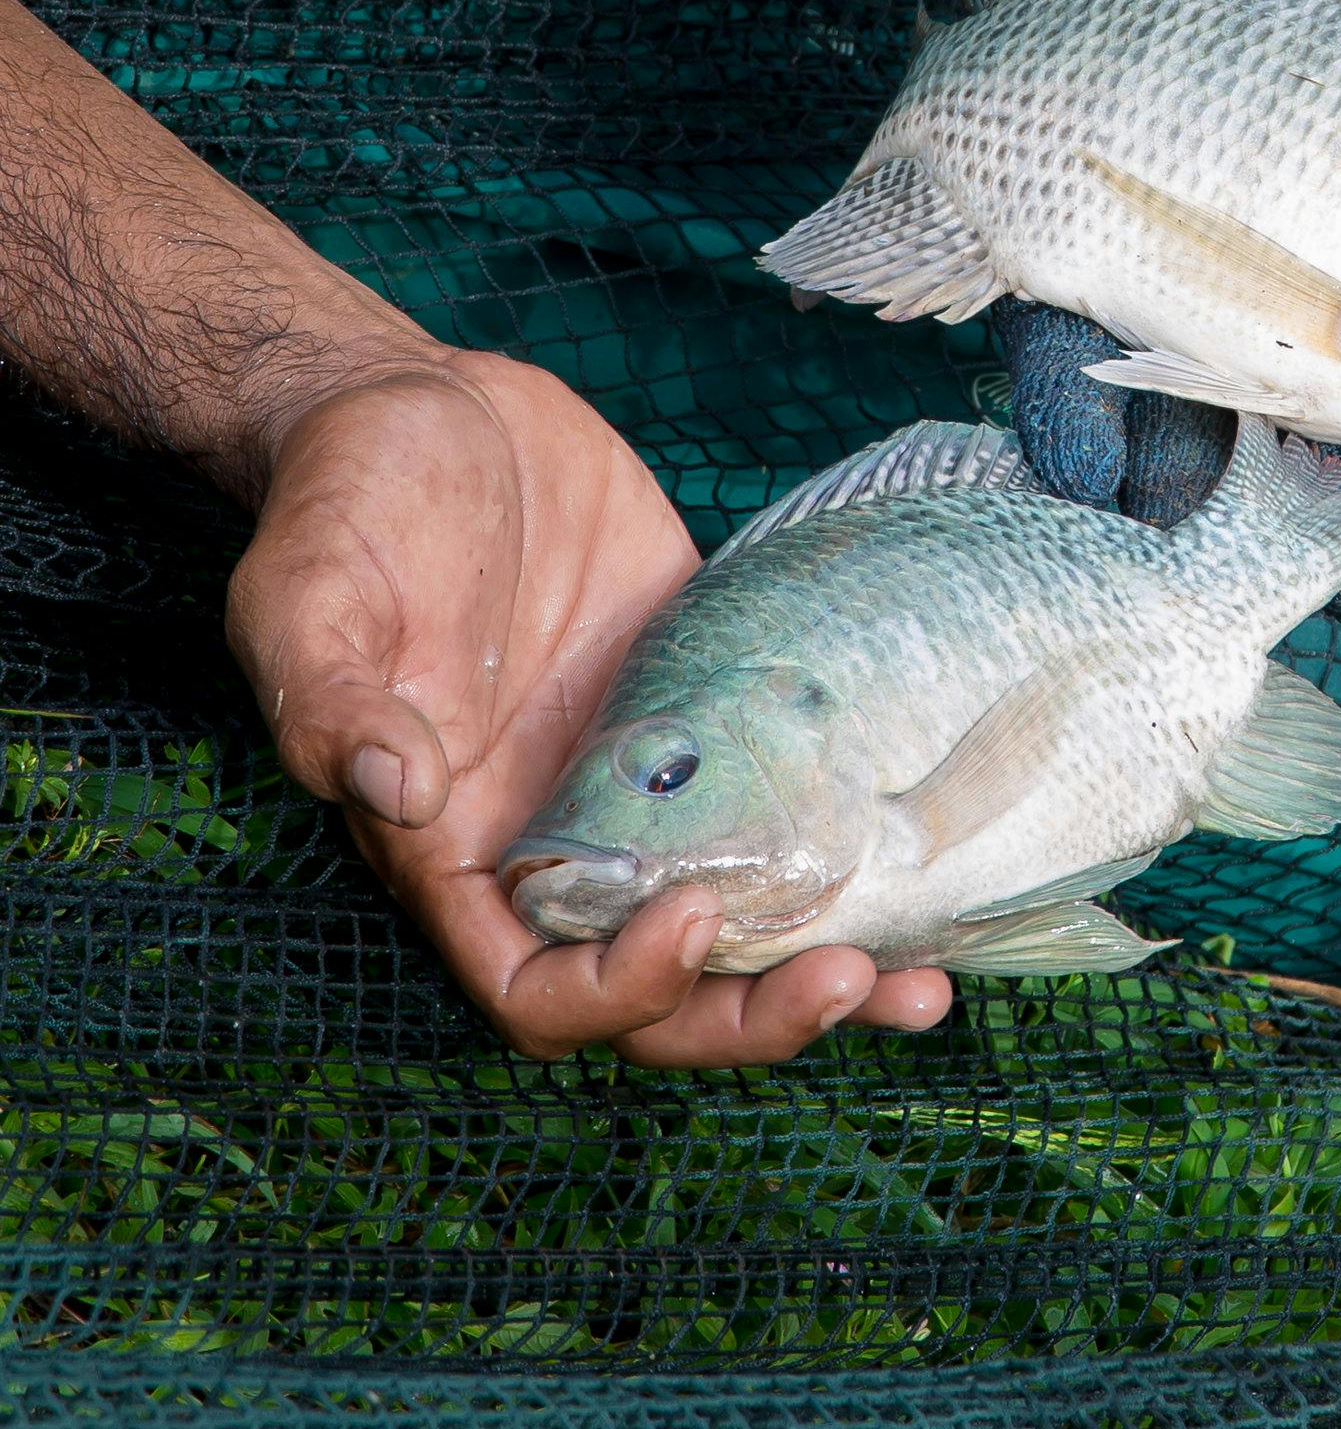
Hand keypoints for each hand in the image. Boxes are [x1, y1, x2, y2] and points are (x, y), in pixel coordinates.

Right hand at [224, 347, 955, 1063]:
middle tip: (863, 980)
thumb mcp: (305, 590)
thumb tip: (396, 785)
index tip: (691, 918)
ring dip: (831, 969)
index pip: (540, 994)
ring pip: (746, 927)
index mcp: (461, 851)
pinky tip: (946, 870)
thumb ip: (330, 697)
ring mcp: (654, 789)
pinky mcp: (721, 718)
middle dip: (756, 1015)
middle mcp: (567, 843)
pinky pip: (793, 817)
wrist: (438, 413)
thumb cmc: (348, 502)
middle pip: (666, 996)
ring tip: (925, 983)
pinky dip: (862, 861)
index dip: (619, 990)